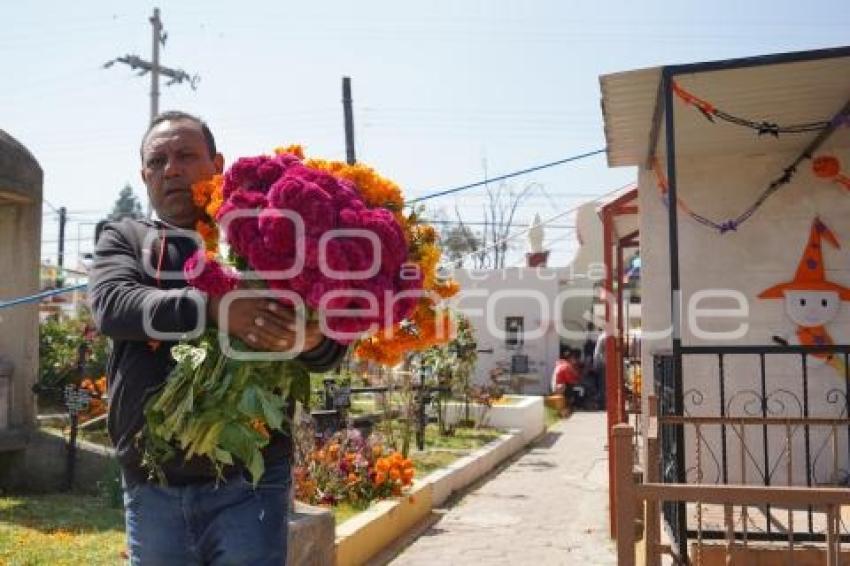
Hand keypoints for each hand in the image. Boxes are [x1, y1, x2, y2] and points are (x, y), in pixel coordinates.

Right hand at [207, 295, 323, 353]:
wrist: (214, 305)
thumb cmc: (231, 295)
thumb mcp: (246, 290)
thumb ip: (260, 293)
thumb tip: (275, 295)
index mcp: (256, 302)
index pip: (276, 310)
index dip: (287, 316)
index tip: (297, 321)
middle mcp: (253, 313)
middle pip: (272, 322)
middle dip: (285, 329)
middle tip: (297, 334)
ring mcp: (246, 324)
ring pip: (264, 333)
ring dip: (276, 339)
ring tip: (286, 344)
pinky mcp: (240, 333)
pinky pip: (252, 340)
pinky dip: (262, 344)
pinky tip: (269, 348)